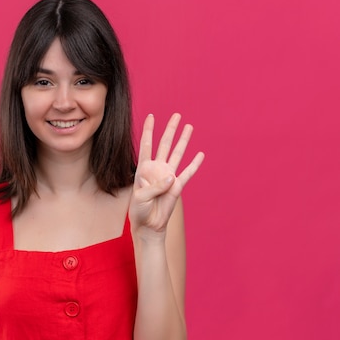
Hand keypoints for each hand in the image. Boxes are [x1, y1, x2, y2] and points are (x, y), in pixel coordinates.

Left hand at [130, 113, 204, 236]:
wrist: (148, 224)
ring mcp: (168, 176)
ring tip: (189, 126)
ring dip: (183, 140)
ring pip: (178, 154)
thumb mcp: (140, 197)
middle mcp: (157, 169)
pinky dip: (194, 164)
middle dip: (170, 129)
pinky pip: (188, 173)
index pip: (146, 145)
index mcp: (143, 168)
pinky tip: (200, 154)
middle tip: (176, 115)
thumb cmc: (139, 210)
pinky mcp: (177, 186)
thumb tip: (171, 178)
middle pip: (165, 144)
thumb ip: (155, 187)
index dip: (148, 130)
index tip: (151, 116)